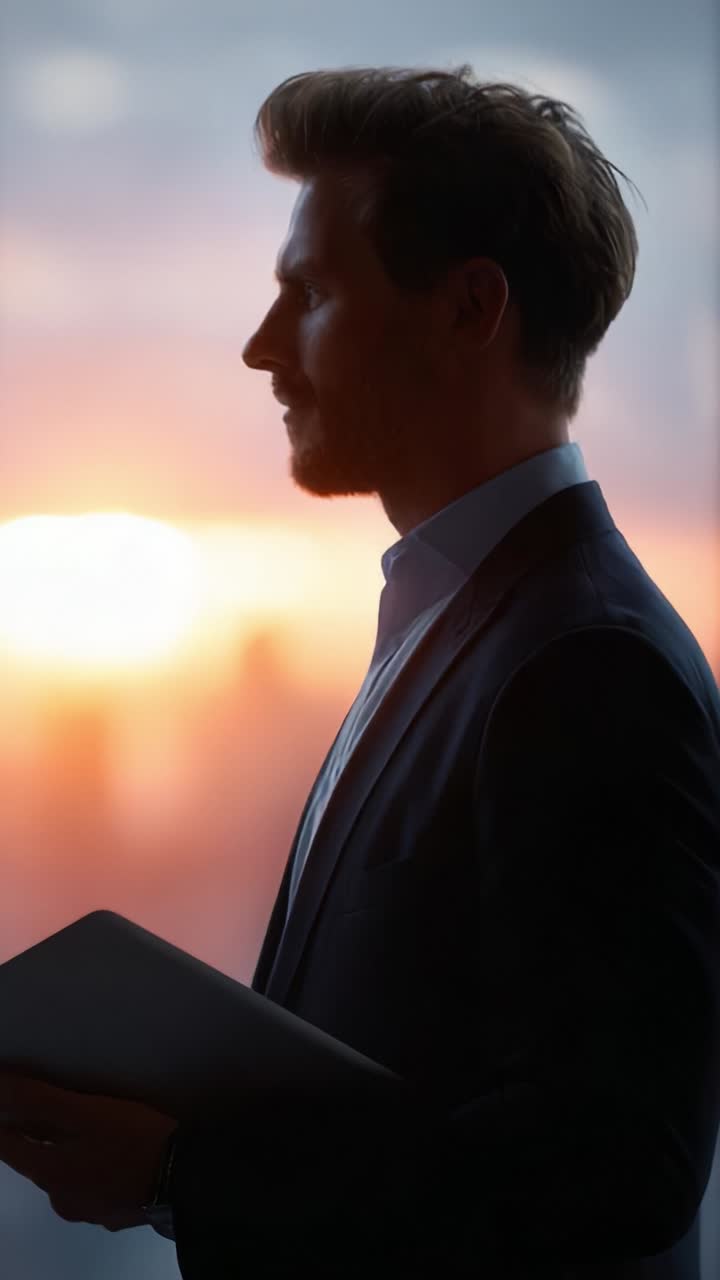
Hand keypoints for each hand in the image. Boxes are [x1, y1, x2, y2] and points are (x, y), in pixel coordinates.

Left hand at [0, 1070, 177, 1231]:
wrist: (187, 1178)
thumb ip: (37, 1100)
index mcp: (49, 1174)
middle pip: (38, 1161)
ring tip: (92, 1128)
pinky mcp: (117, 1214)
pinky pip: (95, 1187)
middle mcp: (62, 1200)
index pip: (6, 1147)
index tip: (11, 1100)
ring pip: (68, 1176)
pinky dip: (96, 1169)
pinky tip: (115, 1154)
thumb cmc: (133, 1140)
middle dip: (40, 1136)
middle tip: (57, 1108)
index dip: (4, 1120)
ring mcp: (90, 1212)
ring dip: (71, 1153)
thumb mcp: (85, 1111)